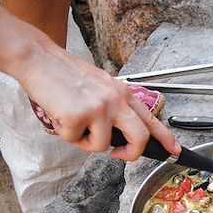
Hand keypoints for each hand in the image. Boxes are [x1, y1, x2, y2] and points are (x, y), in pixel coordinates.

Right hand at [16, 46, 180, 160]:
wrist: (39, 59)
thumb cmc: (66, 74)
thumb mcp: (101, 86)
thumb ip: (115, 106)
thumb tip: (120, 134)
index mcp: (123, 93)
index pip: (151, 119)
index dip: (165, 138)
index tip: (174, 150)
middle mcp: (116, 101)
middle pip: (139, 139)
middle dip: (130, 154)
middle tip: (117, 154)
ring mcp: (99, 109)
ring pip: (101, 146)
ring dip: (85, 141)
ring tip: (73, 121)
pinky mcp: (79, 117)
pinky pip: (75, 141)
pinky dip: (65, 133)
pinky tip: (60, 115)